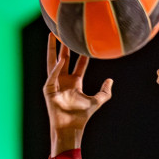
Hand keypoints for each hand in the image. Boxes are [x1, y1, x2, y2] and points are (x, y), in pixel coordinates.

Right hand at [44, 34, 112, 154]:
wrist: (71, 127)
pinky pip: (51, 76)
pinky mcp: (48, 90)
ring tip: (52, 35)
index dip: (82, 54)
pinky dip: (56, 69)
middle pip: (64, 59)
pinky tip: (60, 61)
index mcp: (75, 82)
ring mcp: (55, 84)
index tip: (84, 43)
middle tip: (65, 32)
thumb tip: (110, 80)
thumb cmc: (82, 116)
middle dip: (64, 46)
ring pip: (53, 62)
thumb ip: (104, 92)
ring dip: (53, 49)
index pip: (79, 64)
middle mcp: (64, 81)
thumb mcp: (97, 101)